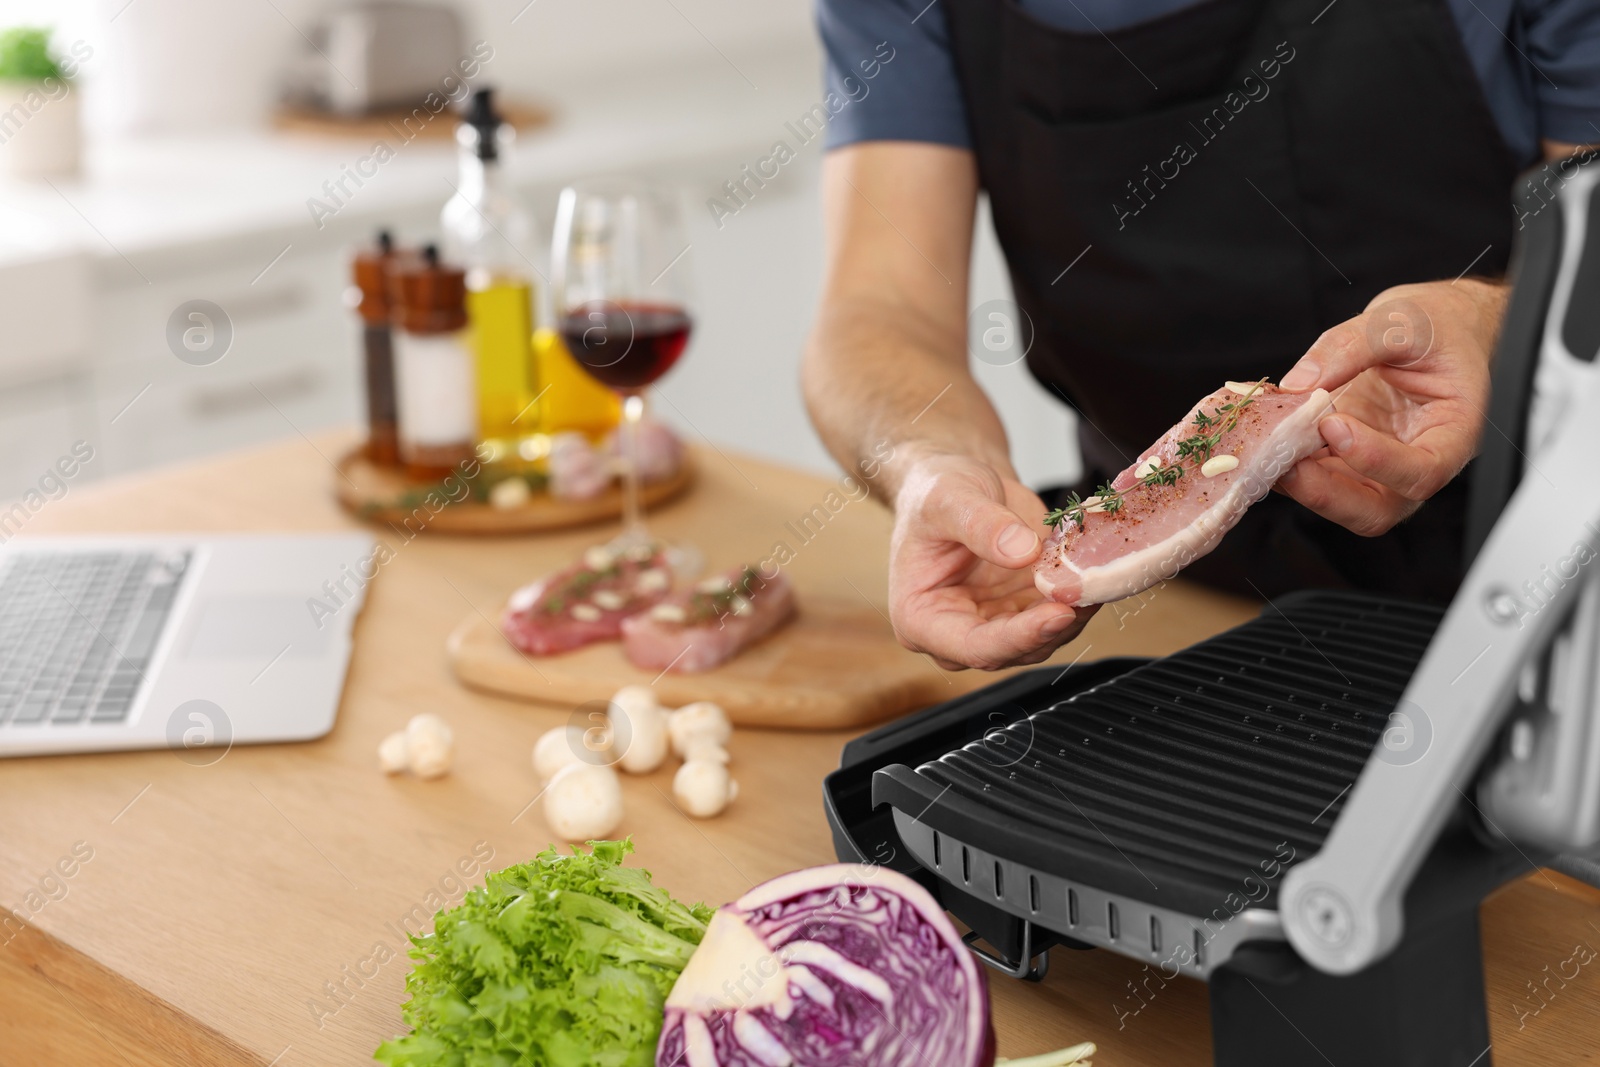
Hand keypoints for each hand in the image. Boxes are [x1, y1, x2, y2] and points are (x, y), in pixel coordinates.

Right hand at [888, 454, 1093, 669]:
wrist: (957, 482)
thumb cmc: (935, 491)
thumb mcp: (948, 498)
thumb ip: (981, 524)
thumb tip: (1022, 553)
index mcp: (920, 618)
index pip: (973, 646)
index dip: (1018, 638)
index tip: (1058, 613)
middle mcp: (957, 631)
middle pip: (1013, 650)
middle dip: (1053, 626)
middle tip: (1087, 590)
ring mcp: (994, 624)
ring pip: (1042, 639)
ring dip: (1072, 612)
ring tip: (1095, 574)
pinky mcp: (1023, 610)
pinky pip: (1057, 616)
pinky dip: (1078, 597)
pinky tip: (1094, 570)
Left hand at [1276, 279, 1507, 536]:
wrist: (1434, 326)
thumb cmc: (1438, 326)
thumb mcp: (1402, 320)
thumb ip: (1352, 345)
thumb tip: (1300, 383)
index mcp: (1453, 432)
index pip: (1422, 472)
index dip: (1375, 461)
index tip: (1333, 426)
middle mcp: (1416, 460)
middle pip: (1376, 509)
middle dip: (1326, 493)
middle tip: (1286, 458)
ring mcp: (1377, 465)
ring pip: (1339, 501)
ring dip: (1299, 482)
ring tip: (1268, 445)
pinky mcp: (1345, 458)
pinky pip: (1316, 476)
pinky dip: (1286, 462)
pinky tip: (1265, 436)